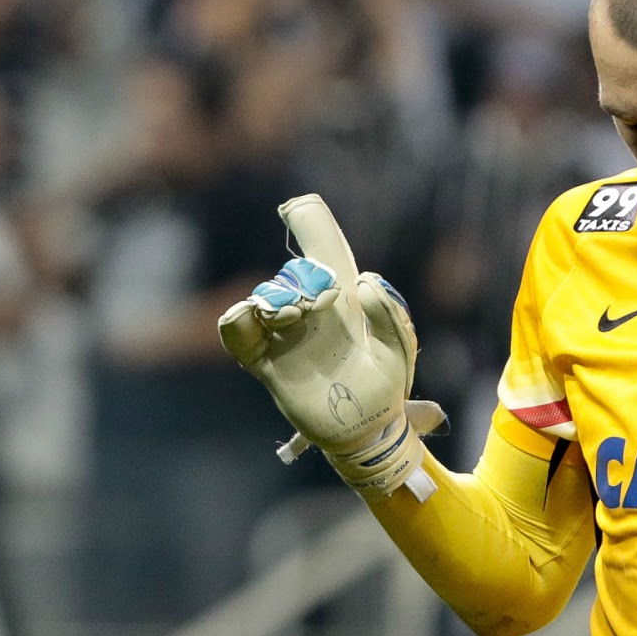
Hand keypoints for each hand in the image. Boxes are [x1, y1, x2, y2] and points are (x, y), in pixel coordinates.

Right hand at [218, 194, 442, 501]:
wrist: (367, 430)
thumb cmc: (386, 386)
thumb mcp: (399, 348)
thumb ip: (389, 314)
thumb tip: (365, 281)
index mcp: (343, 301)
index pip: (325, 254)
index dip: (312, 226)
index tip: (296, 206)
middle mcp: (311, 313)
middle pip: (292, 275)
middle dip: (302, 277)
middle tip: (320, 298)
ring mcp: (286, 337)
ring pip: (265, 298)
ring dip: (275, 298)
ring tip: (293, 314)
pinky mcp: (268, 365)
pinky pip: (237, 336)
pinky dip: (237, 321)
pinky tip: (254, 316)